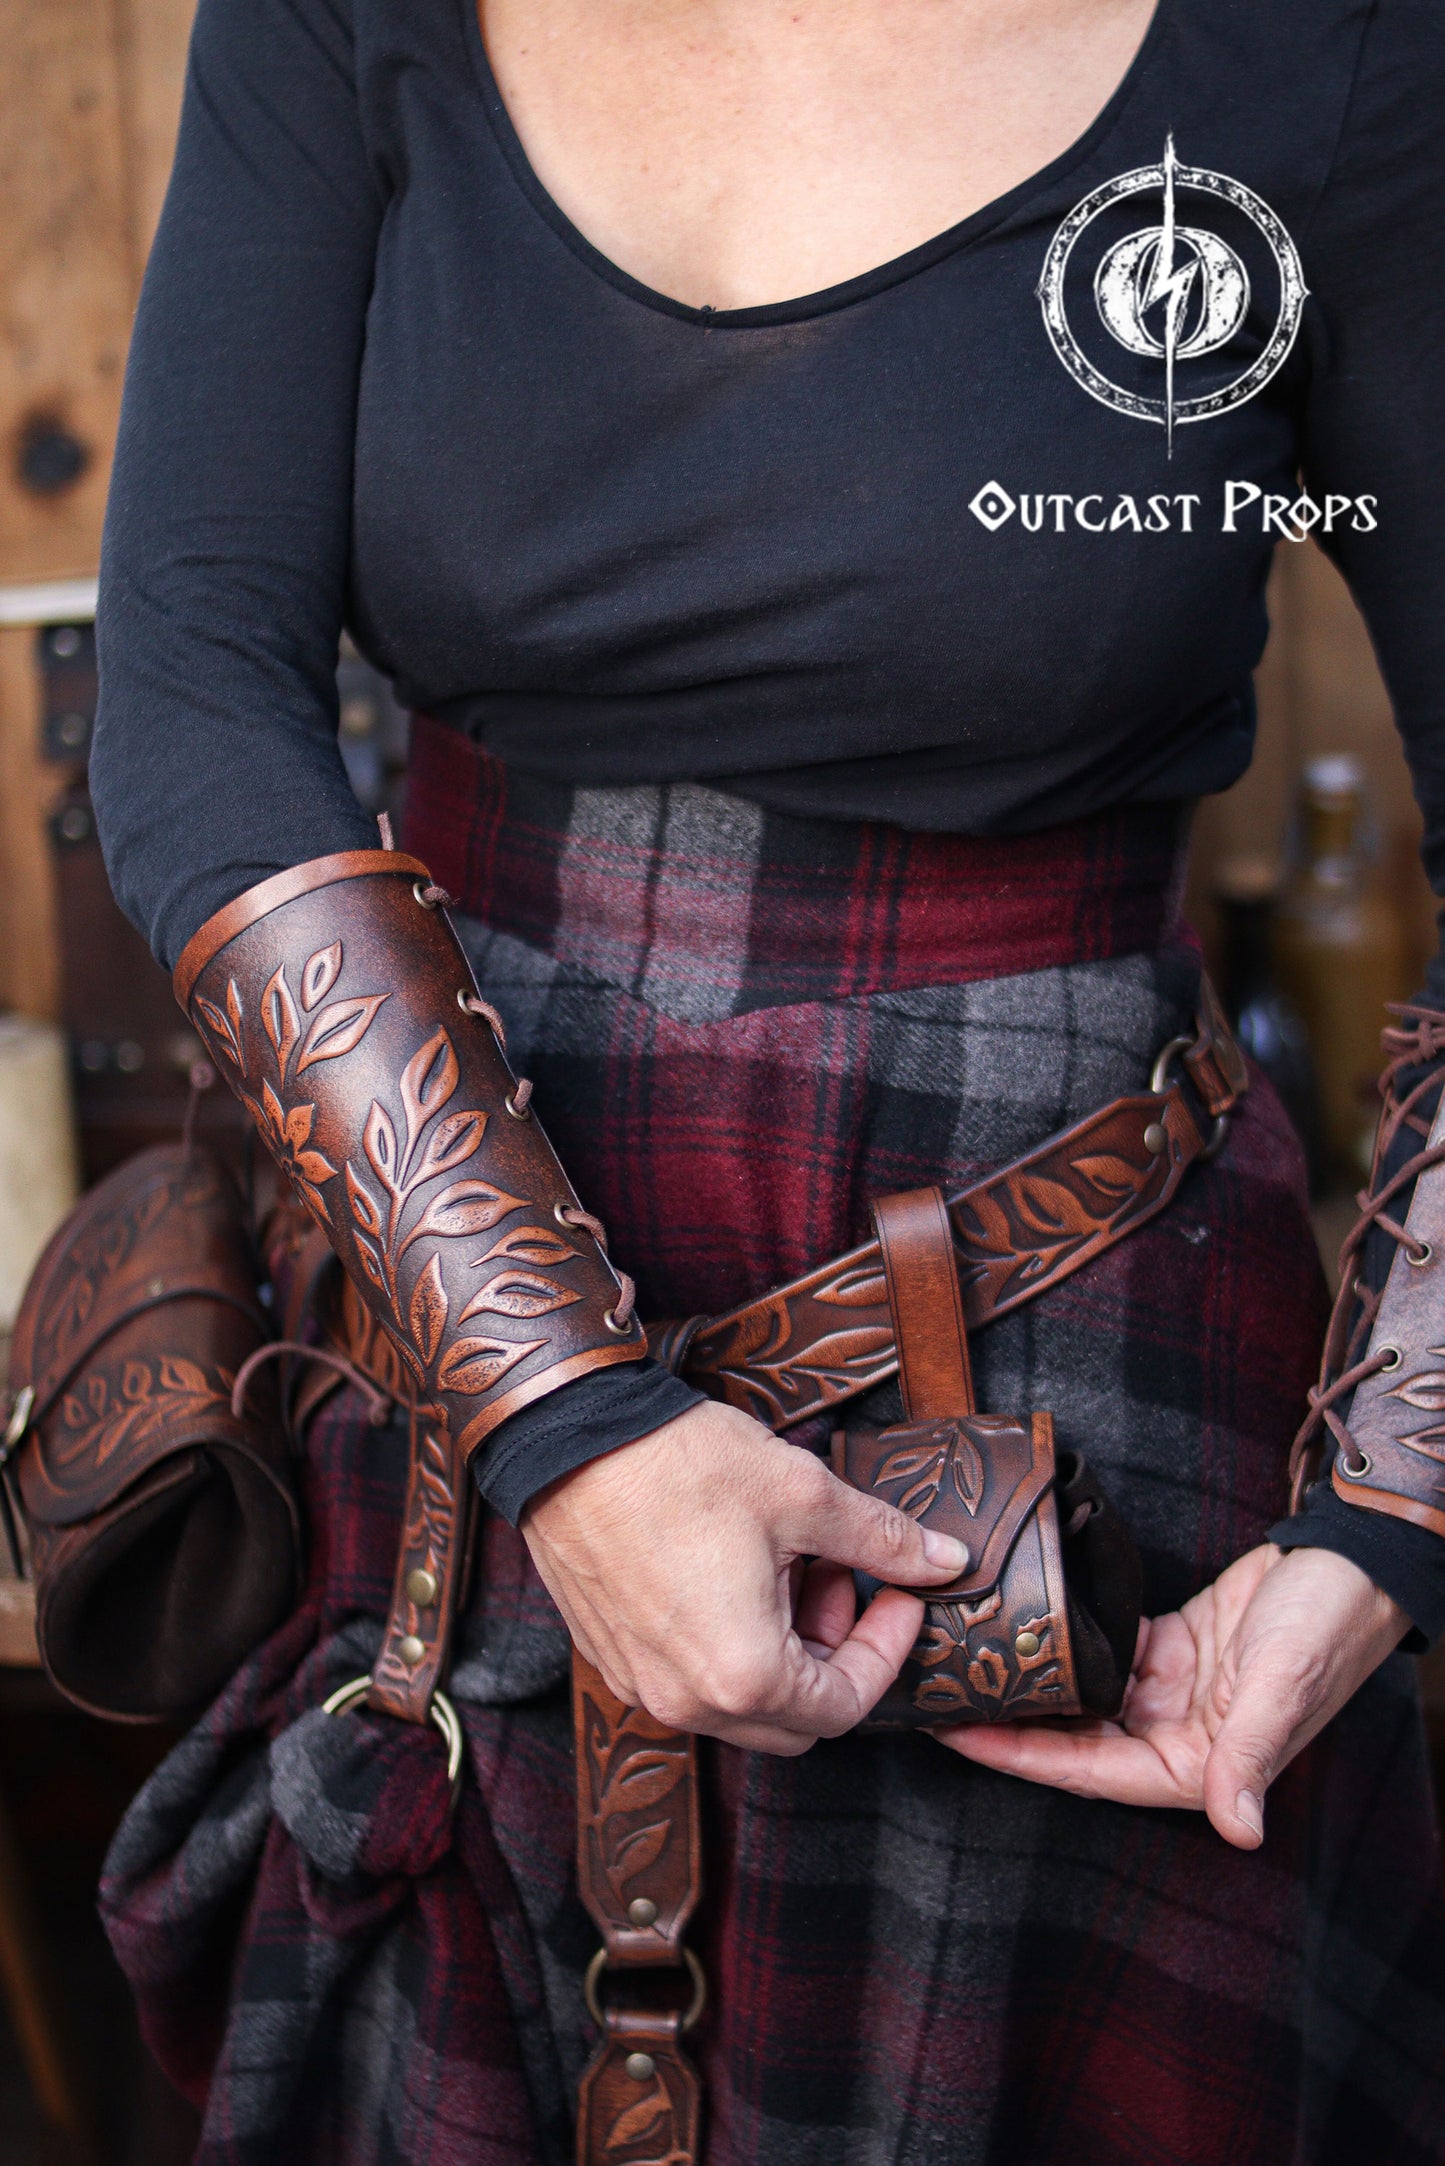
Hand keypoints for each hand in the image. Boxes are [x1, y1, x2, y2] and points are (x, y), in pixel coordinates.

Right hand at [520, 1399, 969, 1754]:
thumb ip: (883, 1540)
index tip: (899, 1595)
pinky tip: (734, 1570)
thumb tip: (946, 1561)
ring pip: (741, 1702)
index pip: (847, 1706)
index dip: (887, 1650)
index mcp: (745, 1675)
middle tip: (841, 1577)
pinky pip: (690, 1678)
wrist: (566, 1439)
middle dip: (835, 1653)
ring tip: (786, 1563)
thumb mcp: (803, 1494)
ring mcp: (642, 1685)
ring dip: (784, 1647)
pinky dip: (729, 1643)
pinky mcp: (612, 1659)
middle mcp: (687, 1702)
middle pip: (795, 1718)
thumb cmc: (678, 1465)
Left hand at [932, 1544, 1405, 1845]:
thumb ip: (1248, 1756)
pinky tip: (1018, 1624)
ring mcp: (1172, 1692)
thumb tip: (1241, 1830)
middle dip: (1006, 1722)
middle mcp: (1179, 1736)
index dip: (1020, 1757)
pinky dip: (1063, 1643)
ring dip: (1030, 1681)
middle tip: (934, 1693)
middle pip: (1073, 1739)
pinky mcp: (1170, 1648)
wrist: (1352, 1562)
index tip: (956, 1735)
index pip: (1089, 1772)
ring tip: (964, 1656)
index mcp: (1199, 1765)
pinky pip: (1103, 1655)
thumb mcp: (1280, 1687)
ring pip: (1081, 1697)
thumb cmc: (1326, 1628)